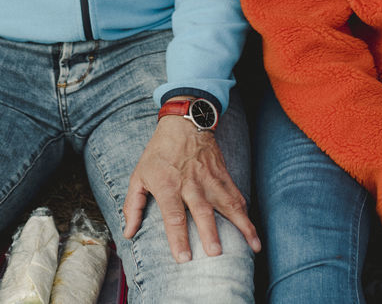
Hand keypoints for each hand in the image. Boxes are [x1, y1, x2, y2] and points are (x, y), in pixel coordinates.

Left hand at [122, 114, 260, 262]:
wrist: (183, 123)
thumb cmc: (158, 153)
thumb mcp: (138, 175)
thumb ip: (132, 205)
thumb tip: (128, 233)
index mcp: (167, 185)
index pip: (173, 215)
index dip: (178, 237)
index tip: (183, 258)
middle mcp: (191, 184)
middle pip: (202, 211)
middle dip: (209, 232)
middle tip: (215, 253)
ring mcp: (210, 179)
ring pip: (227, 204)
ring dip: (241, 226)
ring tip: (252, 246)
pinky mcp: (223, 176)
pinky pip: (237, 197)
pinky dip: (246, 215)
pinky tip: (253, 232)